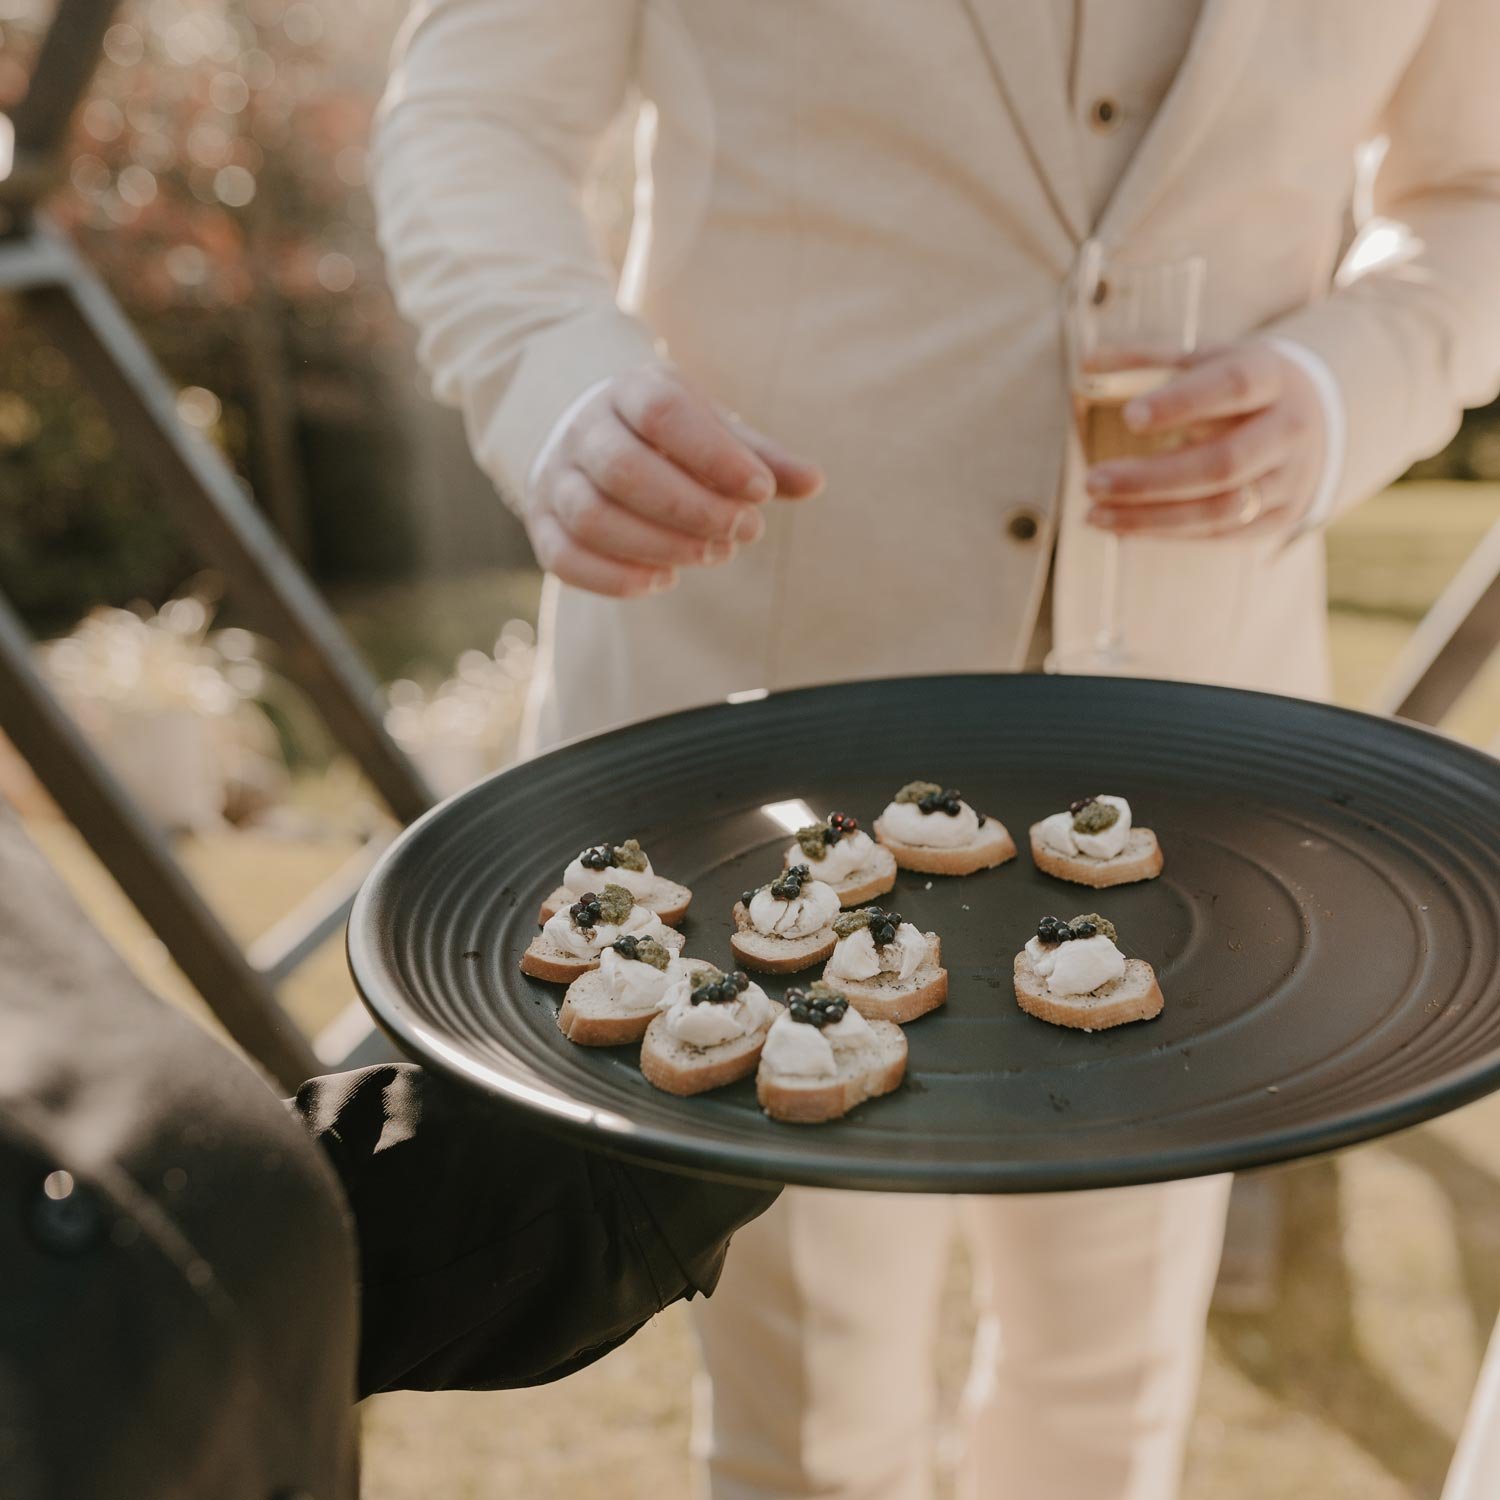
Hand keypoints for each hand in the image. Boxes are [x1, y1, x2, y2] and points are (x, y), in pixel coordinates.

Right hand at [528, 364, 823, 596]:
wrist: (590, 433)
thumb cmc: (670, 437)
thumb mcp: (715, 432)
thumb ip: (761, 458)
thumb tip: (814, 482)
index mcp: (631, 391)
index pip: (663, 411)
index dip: (714, 454)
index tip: (762, 491)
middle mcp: (584, 430)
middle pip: (624, 470)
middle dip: (691, 510)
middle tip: (744, 533)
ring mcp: (555, 477)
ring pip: (593, 517)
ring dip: (660, 546)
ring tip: (712, 555)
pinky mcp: (542, 523)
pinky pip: (564, 558)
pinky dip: (614, 578)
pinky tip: (662, 579)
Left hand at [1084, 342, 1326, 539]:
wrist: (1312, 418)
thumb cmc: (1237, 386)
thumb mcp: (1205, 359)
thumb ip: (1147, 360)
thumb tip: (1086, 364)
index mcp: (1272, 376)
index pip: (1233, 387)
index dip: (1182, 402)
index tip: (1129, 417)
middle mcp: (1290, 430)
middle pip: (1223, 463)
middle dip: (1150, 478)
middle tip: (1091, 481)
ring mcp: (1290, 479)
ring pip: (1220, 510)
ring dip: (1150, 517)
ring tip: (1094, 514)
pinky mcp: (1279, 517)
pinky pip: (1219, 534)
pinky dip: (1166, 533)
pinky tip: (1122, 526)